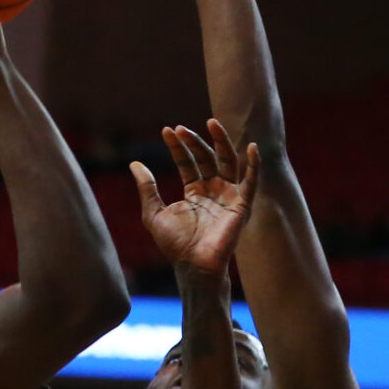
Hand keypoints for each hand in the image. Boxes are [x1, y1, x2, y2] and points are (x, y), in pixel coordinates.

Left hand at [132, 120, 258, 277]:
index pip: (188, 162)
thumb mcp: (153, 212)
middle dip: (195, 141)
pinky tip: (252, 147)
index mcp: (195, 193)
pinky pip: (251, 181)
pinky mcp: (241, 205)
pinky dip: (254, 164)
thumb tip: (134, 163)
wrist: (193, 265)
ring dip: (221, 142)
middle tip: (181, 128)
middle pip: (207, 158)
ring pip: (228, 161)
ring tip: (211, 123)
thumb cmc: (175, 245)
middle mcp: (213, 191)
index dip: (178, 147)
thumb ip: (147, 188)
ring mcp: (228, 196)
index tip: (167, 131)